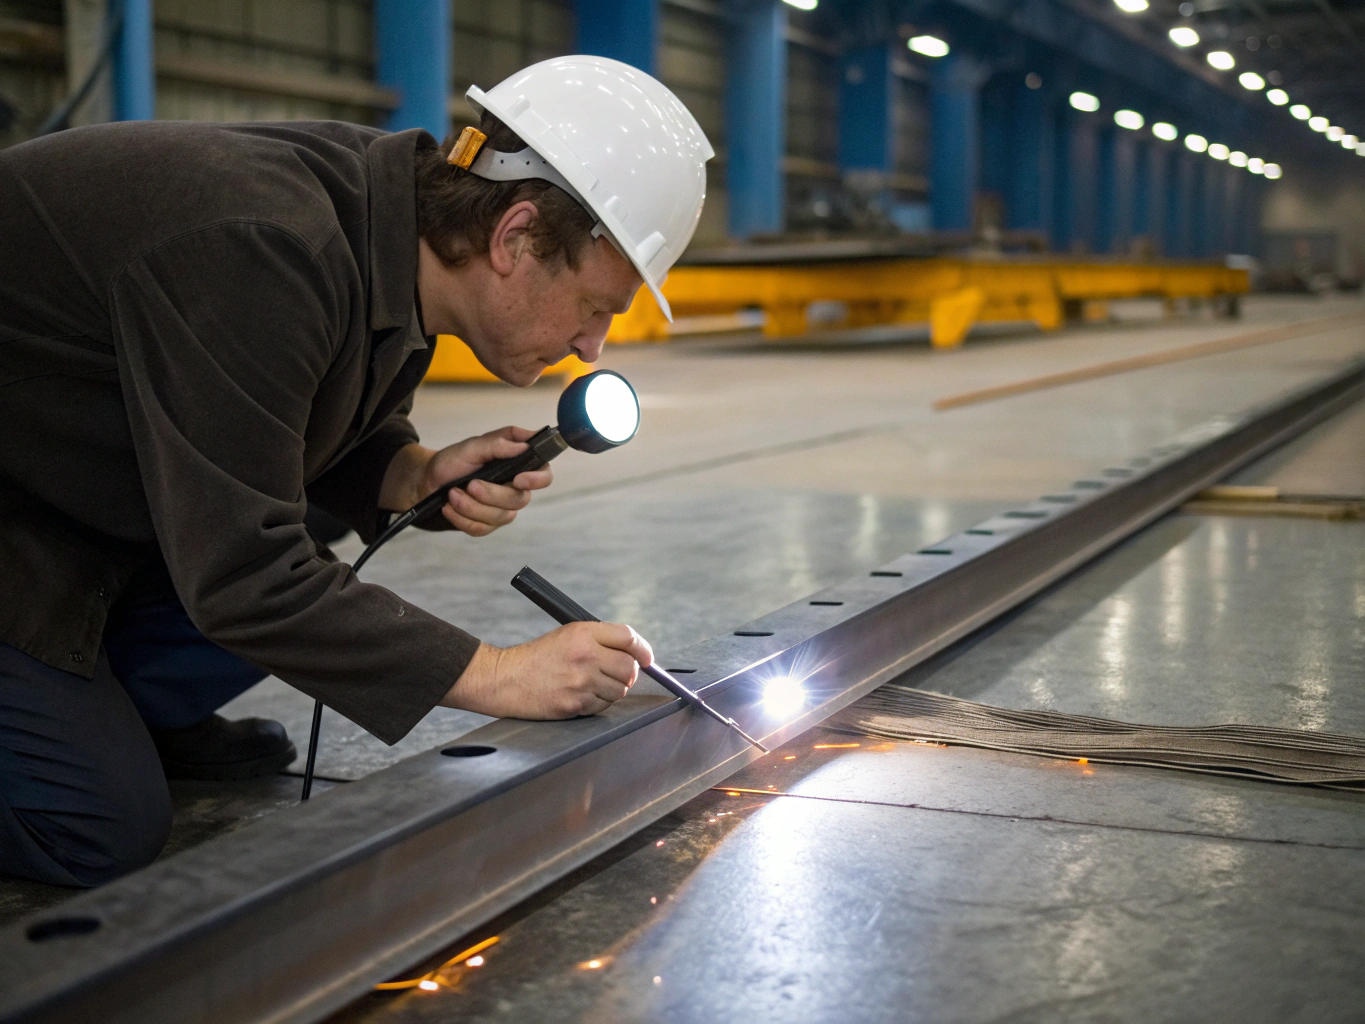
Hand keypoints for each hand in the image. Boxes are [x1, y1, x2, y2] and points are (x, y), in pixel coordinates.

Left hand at [424, 426, 553, 535]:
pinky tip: (449, 508)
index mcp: (516, 465)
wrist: (426, 482)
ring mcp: (501, 509)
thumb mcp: (471, 447)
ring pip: (500, 517)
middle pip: (519, 500)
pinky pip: (482, 529)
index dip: (538, 479)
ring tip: (451, 495)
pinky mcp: (486, 525)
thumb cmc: (452, 462)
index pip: (543, 474)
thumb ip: (498, 443)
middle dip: (492, 494)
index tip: (518, 479)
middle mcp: (513, 489)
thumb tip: (525, 444)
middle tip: (469, 484)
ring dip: (472, 507)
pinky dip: (462, 519)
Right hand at [442, 623, 653, 718]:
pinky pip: (604, 706)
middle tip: (618, 673)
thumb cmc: (539, 657)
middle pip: (630, 667)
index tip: (647, 657)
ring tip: (593, 683)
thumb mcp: (568, 635)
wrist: (507, 679)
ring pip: (620, 689)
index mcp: (583, 633)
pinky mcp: (575, 704)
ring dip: (613, 689)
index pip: (628, 637)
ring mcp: (581, 682)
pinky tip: (581, 694)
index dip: (642, 648)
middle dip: (629, 672)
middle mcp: (585, 656)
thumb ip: (600, 639)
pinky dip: (599, 702)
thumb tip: (635, 653)